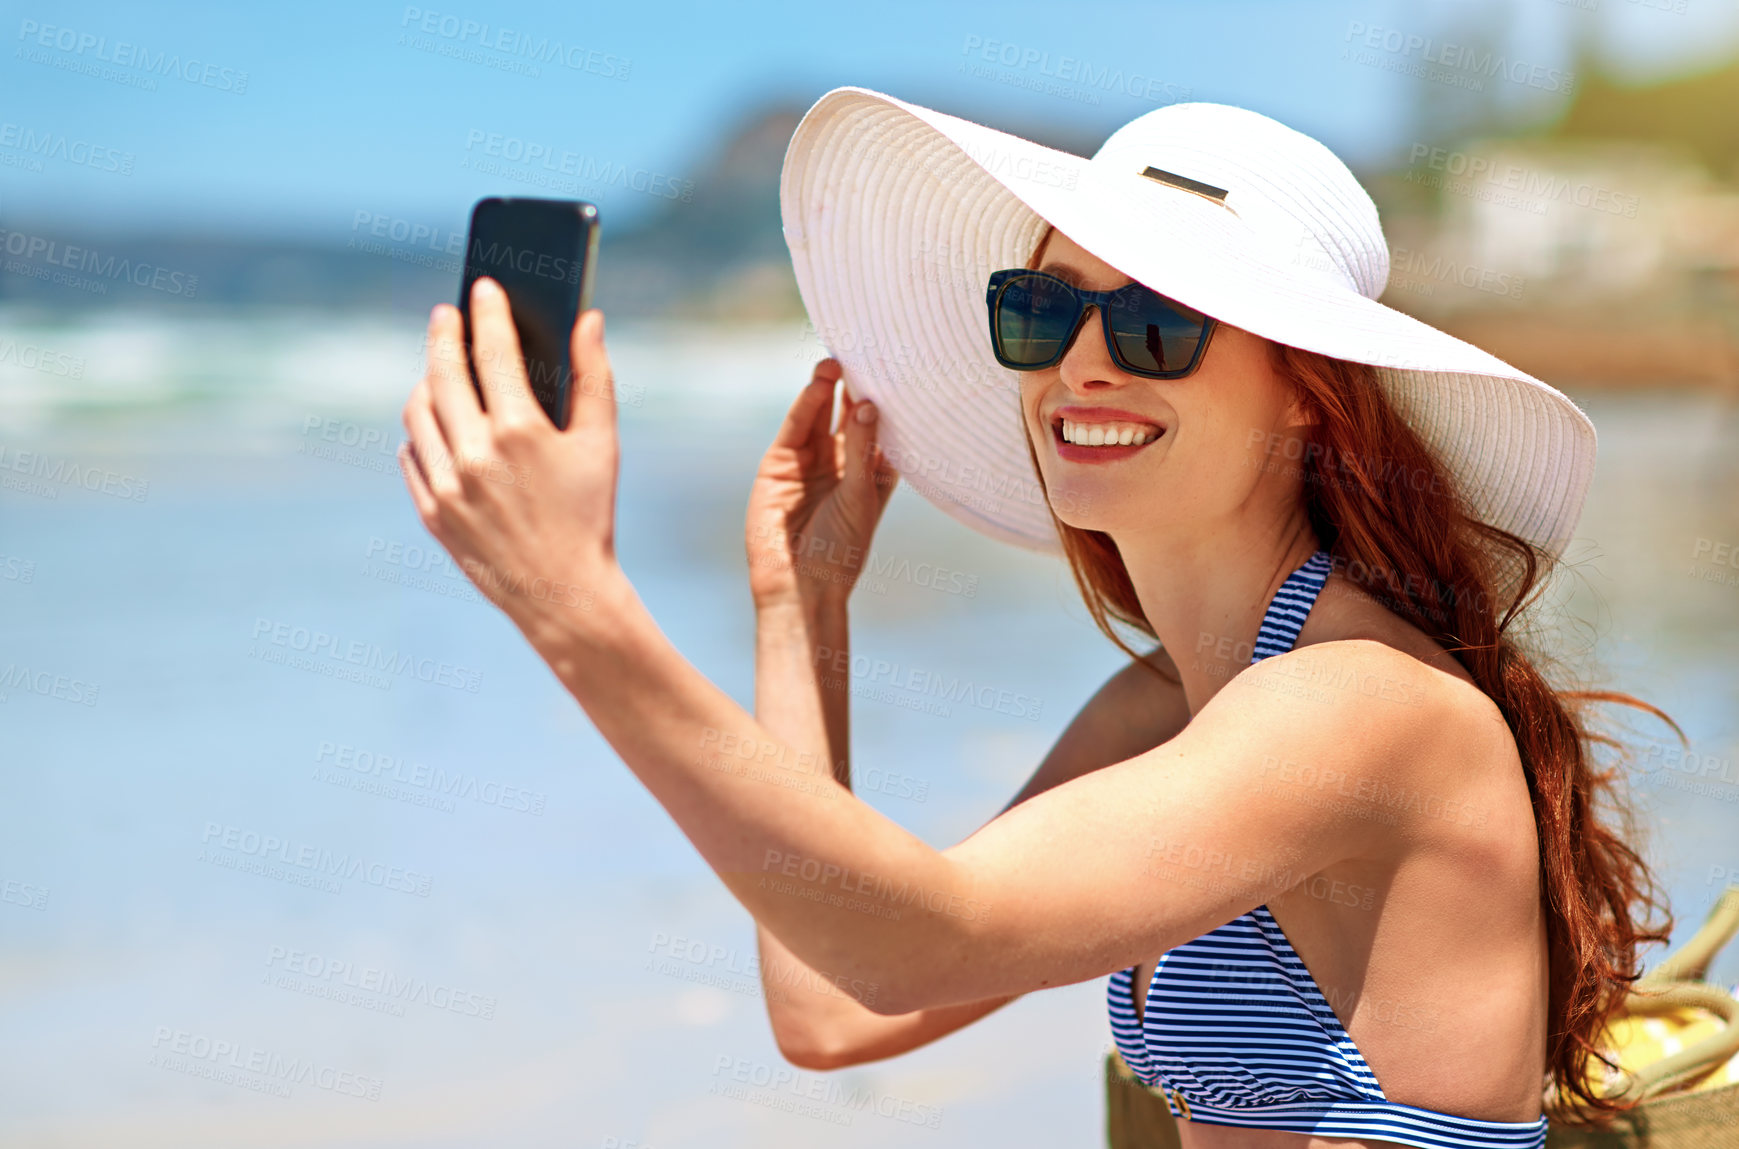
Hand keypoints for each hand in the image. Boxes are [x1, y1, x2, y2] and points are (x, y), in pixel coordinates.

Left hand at [398, 277, 624, 638]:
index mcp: (520, 432)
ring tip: (440, 369)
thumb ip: (595, 376)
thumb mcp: (601, 444)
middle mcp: (474, 455)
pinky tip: (437, 424)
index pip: (493, 350)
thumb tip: (589, 319)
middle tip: (447, 314)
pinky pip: (411, 455)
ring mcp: (446, 486)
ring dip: (427, 381)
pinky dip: (421, 432)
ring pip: (417, 411)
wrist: (563, 594)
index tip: (483, 287)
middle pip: (443, 373)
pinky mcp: (431, 513)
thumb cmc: (590, 514)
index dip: (487, 311)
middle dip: (444, 334)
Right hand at [744, 359, 898, 611]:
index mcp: (871, 473)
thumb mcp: (860, 494)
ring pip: (820, 416)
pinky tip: (819, 385)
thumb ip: (861, 447)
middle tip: (864, 354)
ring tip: (837, 362)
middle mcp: (842, 463)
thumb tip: (868, 404)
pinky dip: (806, 405)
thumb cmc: (842, 548)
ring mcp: (810, 462)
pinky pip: (796, 428)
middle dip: (855, 388)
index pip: (880, 429)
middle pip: (848, 416)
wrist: (799, 584)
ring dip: (827, 389)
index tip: (896, 369)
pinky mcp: (780, 464)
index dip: (886, 402)